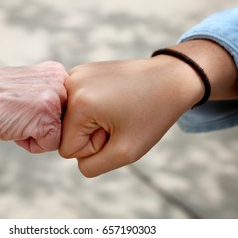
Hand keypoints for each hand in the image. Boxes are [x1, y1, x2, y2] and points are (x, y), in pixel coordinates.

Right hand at [0, 61, 67, 152]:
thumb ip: (50, 95)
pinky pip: (51, 145)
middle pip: (66, 122)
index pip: (68, 109)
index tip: (24, 109)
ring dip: (37, 135)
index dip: (45, 117)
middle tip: (18, 114)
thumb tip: (67, 117)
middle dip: (43, 126)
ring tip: (16, 119)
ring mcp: (55, 97)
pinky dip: (30, 144)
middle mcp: (61, 81)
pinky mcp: (47, 116)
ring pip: (60, 134)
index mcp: (57, 72)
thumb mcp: (29, 87)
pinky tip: (14, 127)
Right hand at [59, 40, 237, 176]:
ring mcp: (75, 74)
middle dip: (91, 134)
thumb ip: (92, 166)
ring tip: (116, 109)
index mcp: (80, 104)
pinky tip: (112, 99)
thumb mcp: (125, 153)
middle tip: (118, 119)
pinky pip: (76, 103)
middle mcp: (71, 84)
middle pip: (67, 132)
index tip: (116, 131)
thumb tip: (74, 157)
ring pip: (70, 118)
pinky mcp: (82, 70)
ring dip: (91, 121)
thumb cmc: (152, 115)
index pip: (67, 149)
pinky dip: (92, 107)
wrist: (170, 78)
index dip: (94, 148)